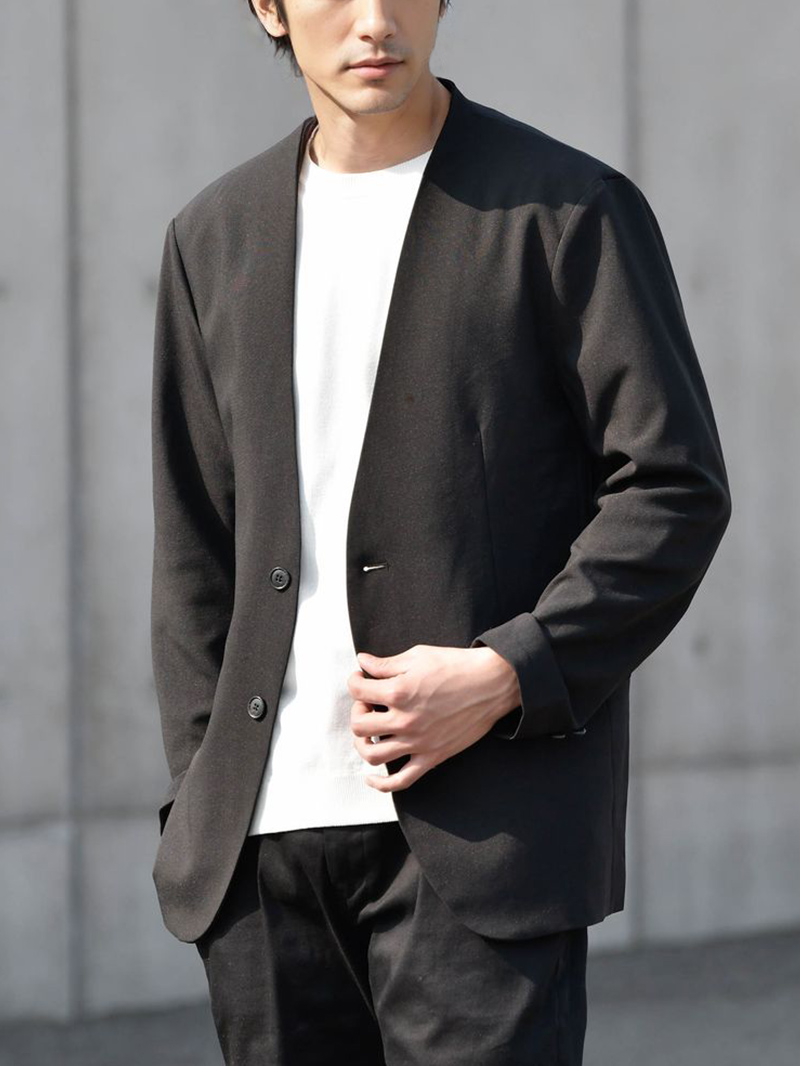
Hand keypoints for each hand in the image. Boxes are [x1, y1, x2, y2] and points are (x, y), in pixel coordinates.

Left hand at [347, 643, 520, 791]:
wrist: (492, 684)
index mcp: (399, 691)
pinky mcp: (432, 756)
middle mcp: (405, 720)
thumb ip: (385, 664)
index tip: (360, 679)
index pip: (357, 691)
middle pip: (359, 725)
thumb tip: (362, 662)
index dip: (354, 681)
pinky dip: (381, 784)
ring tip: (369, 732)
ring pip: (373, 755)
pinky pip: (401, 781)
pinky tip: (371, 776)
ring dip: (363, 743)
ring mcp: (418, 742)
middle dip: (358, 711)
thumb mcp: (418, 656)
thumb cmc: (456, 666)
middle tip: (368, 703)